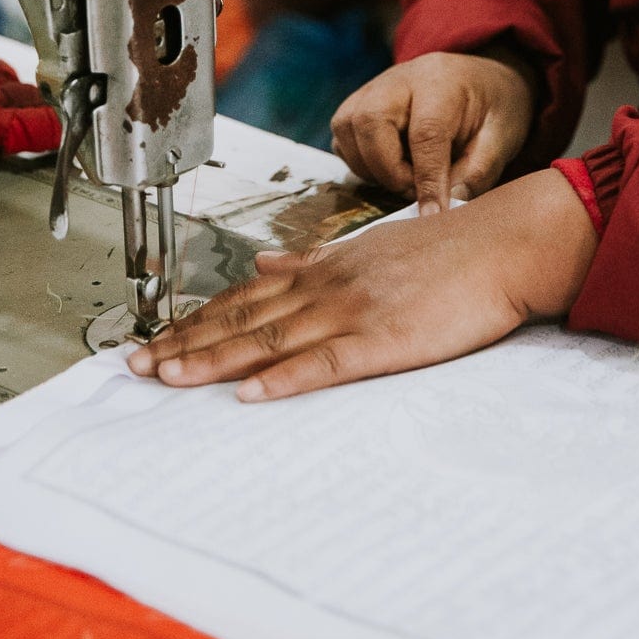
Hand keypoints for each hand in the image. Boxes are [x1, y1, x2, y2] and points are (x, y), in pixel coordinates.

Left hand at [127, 169, 597, 401]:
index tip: (154, 339)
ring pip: (269, 338)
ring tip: (168, 377)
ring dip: (214, 359)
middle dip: (185, 343)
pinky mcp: (383, 340)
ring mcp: (353, 311)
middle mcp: (327, 286)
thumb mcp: (369, 247)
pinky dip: (284, 378)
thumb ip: (312, 260)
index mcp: (325, 268)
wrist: (503, 244)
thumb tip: (265, 264)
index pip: (245, 297)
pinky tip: (252, 394)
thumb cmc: (446, 253)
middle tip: (135, 365)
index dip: (196, 320)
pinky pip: (324, 363)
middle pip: (243, 318)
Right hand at [330, 48, 535, 214]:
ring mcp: (373, 87)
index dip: (427, 180)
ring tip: (406, 179)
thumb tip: (444, 207)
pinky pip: (342, 137)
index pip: (425, 133)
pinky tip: (390, 168)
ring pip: (347, 129)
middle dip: (388, 169)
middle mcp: (400, 78)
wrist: (480, 79)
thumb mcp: (503, 137)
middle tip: (414, 191)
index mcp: (441, 81)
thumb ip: (477, 172)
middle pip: (370, 122)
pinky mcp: (357, 102)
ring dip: (371, 167)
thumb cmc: (495, 108)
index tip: (433, 216)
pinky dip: (360, 162)